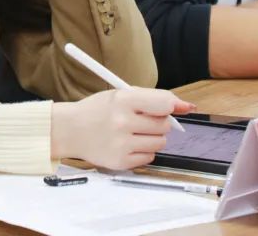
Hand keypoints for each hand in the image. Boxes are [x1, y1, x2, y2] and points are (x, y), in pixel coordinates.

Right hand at [51, 88, 194, 170]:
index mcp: (122, 100)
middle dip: (159, 122)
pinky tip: (127, 144)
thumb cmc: (97, 110)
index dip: (173, 106)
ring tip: (133, 133)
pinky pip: (150, 158)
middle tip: (142, 120)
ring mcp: (121, 144)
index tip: (177, 108)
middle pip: (164, 125)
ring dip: (152, 138)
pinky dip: (143, 152)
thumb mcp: (120, 95)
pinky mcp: (121, 162)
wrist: (70, 130)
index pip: (164, 104)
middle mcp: (122, 122)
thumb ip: (153, 98)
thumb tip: (187, 107)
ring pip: (160, 143)